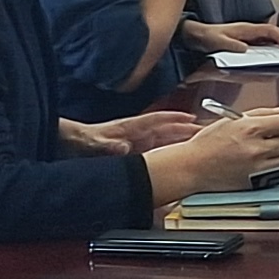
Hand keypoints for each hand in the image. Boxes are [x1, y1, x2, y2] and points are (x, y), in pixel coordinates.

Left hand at [61, 110, 207, 157]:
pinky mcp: (132, 151)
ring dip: (180, 140)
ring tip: (199, 144)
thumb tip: (123, 147)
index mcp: (129, 128)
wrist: (71, 143)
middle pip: (166, 129)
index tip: (192, 120)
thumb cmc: (82, 139)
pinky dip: (168, 152)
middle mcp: (136, 133)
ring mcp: (135, 141)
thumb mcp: (93, 143)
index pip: (157, 120)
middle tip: (206, 132)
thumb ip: (108, 145)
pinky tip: (177, 158)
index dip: (175, 119)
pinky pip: (155, 151)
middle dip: (186, 129)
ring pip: (163, 140)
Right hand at [147, 104, 278, 203]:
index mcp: (250, 129)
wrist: (192, 167)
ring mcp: (258, 168)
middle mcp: (256, 149)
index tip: (276, 126)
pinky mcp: (257, 183)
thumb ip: (261, 113)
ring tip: (262, 153)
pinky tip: (258, 164)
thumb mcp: (231, 120)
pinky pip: (278, 173)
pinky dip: (273, 168)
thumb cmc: (207, 144)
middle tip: (265, 140)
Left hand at [186, 17, 278, 51]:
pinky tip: (278, 49)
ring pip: (271, 35)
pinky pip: (265, 40)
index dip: (278, 37)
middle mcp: (249, 30)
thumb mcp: (218, 42)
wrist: (199, 34)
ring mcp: (249, 33)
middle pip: (274, 31)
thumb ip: (231, 45)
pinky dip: (275, 43)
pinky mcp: (247, 38)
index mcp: (245, 29)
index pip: (268, 30)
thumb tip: (245, 49)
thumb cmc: (208, 37)